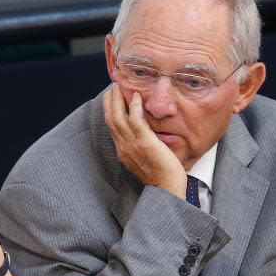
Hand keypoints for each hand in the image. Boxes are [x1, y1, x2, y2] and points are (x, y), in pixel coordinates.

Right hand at [103, 83, 186, 197]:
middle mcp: (123, 147)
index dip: (109, 111)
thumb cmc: (161, 178)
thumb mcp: (145, 161)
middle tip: (112, 87)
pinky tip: (136, 96)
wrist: (166, 189)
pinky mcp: (144, 142)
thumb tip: (145, 137)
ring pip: (118, 117)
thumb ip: (141, 148)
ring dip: (117, 99)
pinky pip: (134, 119)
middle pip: (110, 119)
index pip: (112, 127)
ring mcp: (132, 145)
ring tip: (119, 86)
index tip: (111, 99)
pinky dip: (133, 106)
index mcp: (122, 152)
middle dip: (109, 101)